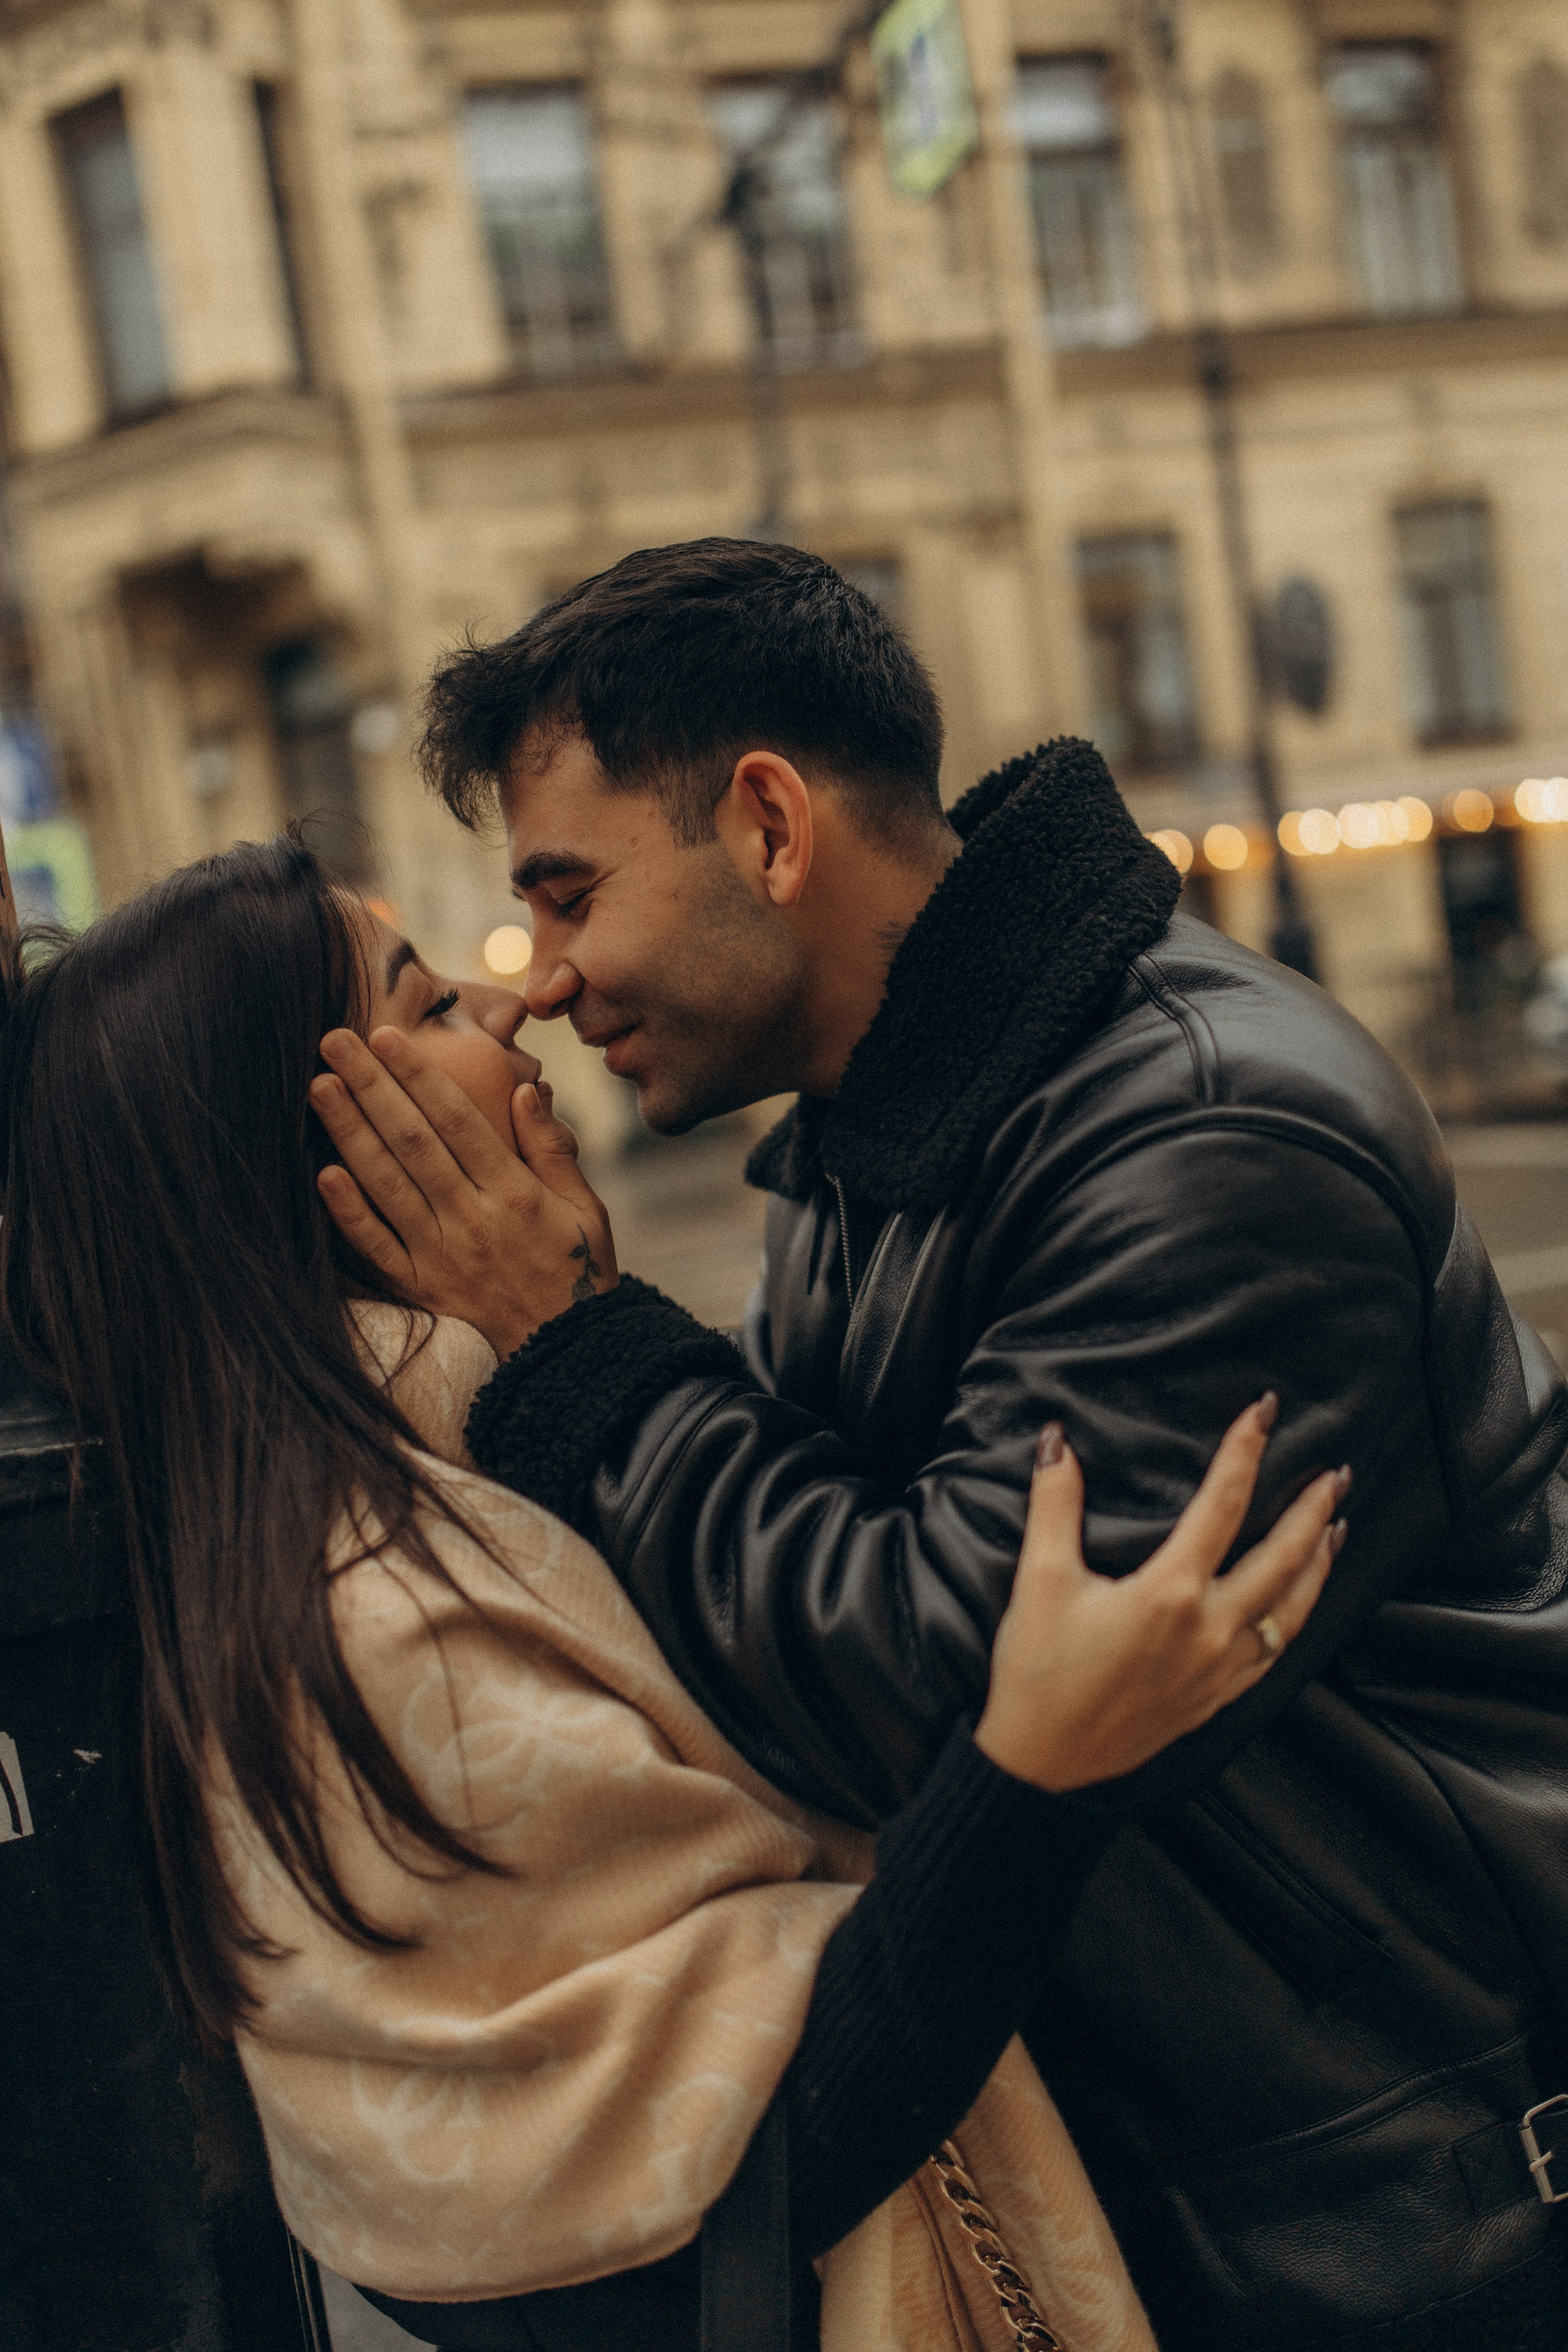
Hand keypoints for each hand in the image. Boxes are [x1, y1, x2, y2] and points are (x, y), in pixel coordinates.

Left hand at [309, 1029, 617, 1357]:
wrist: (568, 1353)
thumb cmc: (579, 1269)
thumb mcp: (585, 1207)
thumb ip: (551, 1148)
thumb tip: (525, 1090)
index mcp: (515, 1193)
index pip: (458, 1120)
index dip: (419, 1076)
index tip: (387, 1037)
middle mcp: (473, 1219)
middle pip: (413, 1142)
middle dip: (372, 1086)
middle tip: (334, 1041)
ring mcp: (442, 1255)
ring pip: (387, 1185)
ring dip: (349, 1133)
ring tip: (320, 1088)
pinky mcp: (422, 1287)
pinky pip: (377, 1247)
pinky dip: (349, 1212)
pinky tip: (322, 1173)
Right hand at [975, 1399, 1347, 1792]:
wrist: (1044, 1764)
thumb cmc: (1038, 1672)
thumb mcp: (1040, 1579)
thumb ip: (1055, 1504)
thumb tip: (1055, 1441)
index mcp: (1169, 1593)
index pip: (1223, 1503)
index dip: (1245, 1450)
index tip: (1265, 1412)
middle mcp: (1209, 1629)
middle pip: (1282, 1557)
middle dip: (1312, 1509)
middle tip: (1337, 1473)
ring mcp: (1220, 1668)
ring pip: (1293, 1608)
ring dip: (1319, 1563)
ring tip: (1338, 1527)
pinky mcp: (1218, 1698)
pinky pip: (1277, 1650)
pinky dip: (1299, 1616)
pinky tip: (1301, 1602)